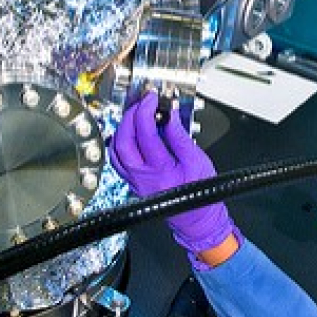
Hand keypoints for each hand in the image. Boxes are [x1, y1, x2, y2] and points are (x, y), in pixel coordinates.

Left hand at [109, 91, 234, 255]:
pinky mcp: (133, 183)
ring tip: (134, 116)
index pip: (146, 134)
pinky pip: (118, 161)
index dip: (146, 112)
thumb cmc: (200, 193)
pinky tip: (127, 135)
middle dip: (130, 118)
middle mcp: (143, 177)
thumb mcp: (197, 160)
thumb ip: (180, 137)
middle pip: (123, 142)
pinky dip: (119, 144)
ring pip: (116, 152)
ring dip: (122, 130)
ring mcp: (135, 181)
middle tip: (141, 105)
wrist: (196, 217)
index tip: (152, 99)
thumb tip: (169, 117)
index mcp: (161, 171)